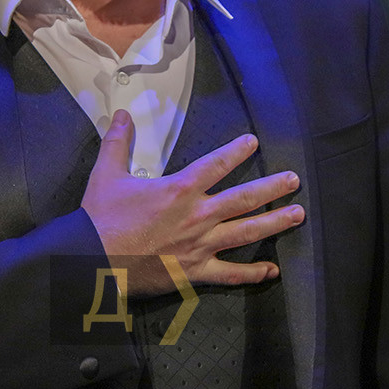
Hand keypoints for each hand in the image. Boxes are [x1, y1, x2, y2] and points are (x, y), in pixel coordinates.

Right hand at [80, 110, 304, 298]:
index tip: (254, 142)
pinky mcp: (195, 272)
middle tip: (294, 180)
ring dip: (274, 222)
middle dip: (272, 187)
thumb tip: (123, 114)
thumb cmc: (100, 219)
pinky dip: (253, 273)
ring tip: (297, 215)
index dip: (237, 151)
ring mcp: (200, 246)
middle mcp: (197, 216)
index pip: (216, 164)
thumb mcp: (106, 174)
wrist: (91, 262)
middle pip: (244, 198)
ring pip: (246, 233)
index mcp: (179, 190)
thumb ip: (118, 142)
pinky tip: (272, 270)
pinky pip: (230, 274)